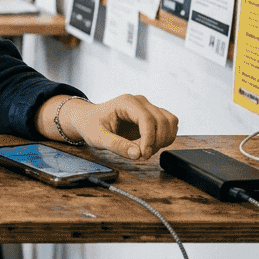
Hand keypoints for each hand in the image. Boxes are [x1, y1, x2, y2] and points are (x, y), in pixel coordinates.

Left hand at [59, 94, 177, 160]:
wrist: (88, 119)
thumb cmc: (91, 124)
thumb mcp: (98, 137)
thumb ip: (117, 145)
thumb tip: (137, 154)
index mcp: (126, 103)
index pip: (147, 118)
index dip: (149, 138)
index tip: (144, 154)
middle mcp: (140, 102)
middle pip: (162, 120)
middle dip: (156, 142)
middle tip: (142, 156)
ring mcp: (147, 107)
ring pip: (170, 121)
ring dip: (164, 139)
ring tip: (147, 150)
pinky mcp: (151, 116)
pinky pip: (169, 124)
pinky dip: (165, 137)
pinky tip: (151, 146)